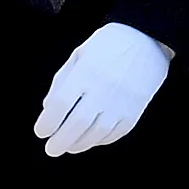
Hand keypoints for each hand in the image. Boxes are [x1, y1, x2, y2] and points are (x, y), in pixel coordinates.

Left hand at [34, 23, 173, 156]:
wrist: (148, 40)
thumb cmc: (109, 45)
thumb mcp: (80, 54)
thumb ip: (62, 80)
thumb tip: (49, 108)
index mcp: (86, 71)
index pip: (60, 104)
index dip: (47, 122)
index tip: (41, 131)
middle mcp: (103, 89)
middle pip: (76, 124)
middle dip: (60, 141)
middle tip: (52, 149)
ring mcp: (122, 102)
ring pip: (96, 133)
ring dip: (79, 144)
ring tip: (69, 146)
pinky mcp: (135, 110)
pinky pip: (115, 133)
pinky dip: (100, 140)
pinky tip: (91, 139)